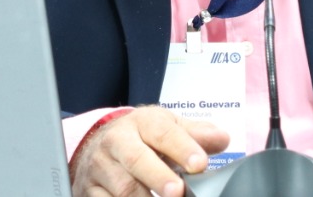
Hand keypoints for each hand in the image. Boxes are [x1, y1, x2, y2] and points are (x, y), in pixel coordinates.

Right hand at [71, 106, 228, 196]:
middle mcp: (117, 142)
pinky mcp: (90, 190)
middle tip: (177, 192)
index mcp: (140, 123)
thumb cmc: (141, 137)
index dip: (182, 148)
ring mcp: (100, 167)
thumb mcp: (167, 128)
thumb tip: (222, 138)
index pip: (162, 132)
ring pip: (122, 187)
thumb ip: (196, 133)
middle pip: (137, 159)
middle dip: (158, 177)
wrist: (98, 144)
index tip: (199, 164)